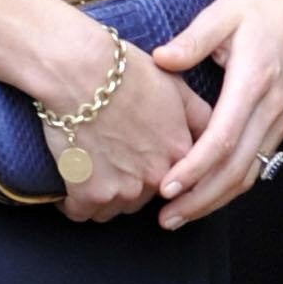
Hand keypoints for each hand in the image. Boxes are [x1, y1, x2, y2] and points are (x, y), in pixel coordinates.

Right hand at [53, 40, 207, 224]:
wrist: (79, 70)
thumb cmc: (125, 72)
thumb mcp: (177, 86)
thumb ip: (199, 116)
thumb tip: (213, 132)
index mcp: (179, 154)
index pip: (175, 183)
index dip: (154, 172)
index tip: (138, 162)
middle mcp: (156, 177)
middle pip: (142, 199)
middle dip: (128, 185)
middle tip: (109, 158)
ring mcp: (123, 189)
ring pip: (112, 209)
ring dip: (101, 196)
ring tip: (88, 168)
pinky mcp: (89, 194)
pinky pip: (81, 213)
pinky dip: (73, 202)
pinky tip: (69, 181)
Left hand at [152, 0, 282, 226]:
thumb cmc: (259, 5)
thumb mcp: (222, 12)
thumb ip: (192, 40)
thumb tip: (161, 59)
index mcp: (255, 79)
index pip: (224, 137)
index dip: (195, 167)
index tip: (167, 186)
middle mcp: (273, 107)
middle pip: (237, 168)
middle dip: (201, 198)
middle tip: (166, 218)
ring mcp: (282, 118)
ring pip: (250, 173)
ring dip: (215, 199)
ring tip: (180, 215)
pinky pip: (257, 163)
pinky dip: (230, 183)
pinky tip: (205, 194)